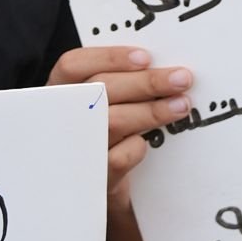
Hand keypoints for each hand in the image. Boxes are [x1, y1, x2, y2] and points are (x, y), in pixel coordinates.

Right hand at [45, 46, 193, 198]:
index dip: (109, 58)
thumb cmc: (106, 133)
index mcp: (60, 92)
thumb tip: (164, 67)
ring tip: (181, 105)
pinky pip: (119, 157)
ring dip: (152, 111)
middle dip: (146, 82)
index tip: (146, 58)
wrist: (100, 182)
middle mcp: (62, 117)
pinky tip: (152, 140)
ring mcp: (75, 147)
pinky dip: (138, 146)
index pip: (73, 65)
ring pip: (113, 122)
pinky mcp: (93, 176)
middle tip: (182, 78)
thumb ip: (121, 83)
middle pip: (100, 90)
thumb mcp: (106, 104)